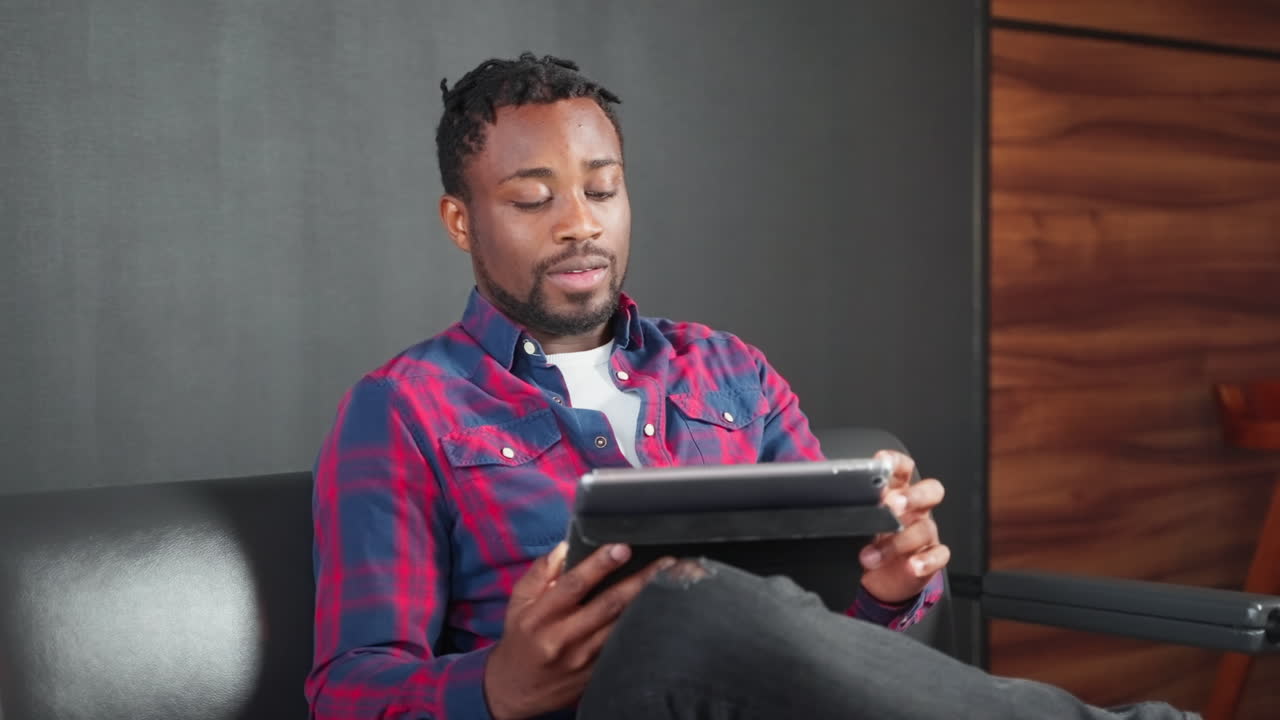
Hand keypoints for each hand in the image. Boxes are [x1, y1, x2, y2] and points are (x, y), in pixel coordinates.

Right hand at [483, 542, 673, 719]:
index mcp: (540, 616)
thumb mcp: (519, 602)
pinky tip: (663, 616)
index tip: (622, 547)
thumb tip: (567, 545)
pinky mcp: (594, 676)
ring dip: (650, 605)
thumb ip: (542, 572)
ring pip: (621, 628)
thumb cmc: (520, 639)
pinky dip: (643, 631)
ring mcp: (581, 660)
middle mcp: (562, 638)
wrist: (512, 690)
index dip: (598, 565)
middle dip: (640, 581)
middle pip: (608, 605)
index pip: (573, 585)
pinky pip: (623, 649)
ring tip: (675, 584)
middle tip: (667, 563)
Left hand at [858, 450, 950, 603]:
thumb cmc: (868, 542)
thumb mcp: (859, 522)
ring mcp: (926, 532)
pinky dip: (926, 561)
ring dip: (898, 542)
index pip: (902, 469)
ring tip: (872, 555)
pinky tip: (912, 565)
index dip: (895, 462)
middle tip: (892, 507)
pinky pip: (938, 555)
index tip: (881, 462)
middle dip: (912, 497)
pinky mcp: (932, 556)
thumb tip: (837, 499)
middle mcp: (915, 509)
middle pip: (928, 491)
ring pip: (924, 529)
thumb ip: (858, 508)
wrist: (876, 578)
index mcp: (897, 492)